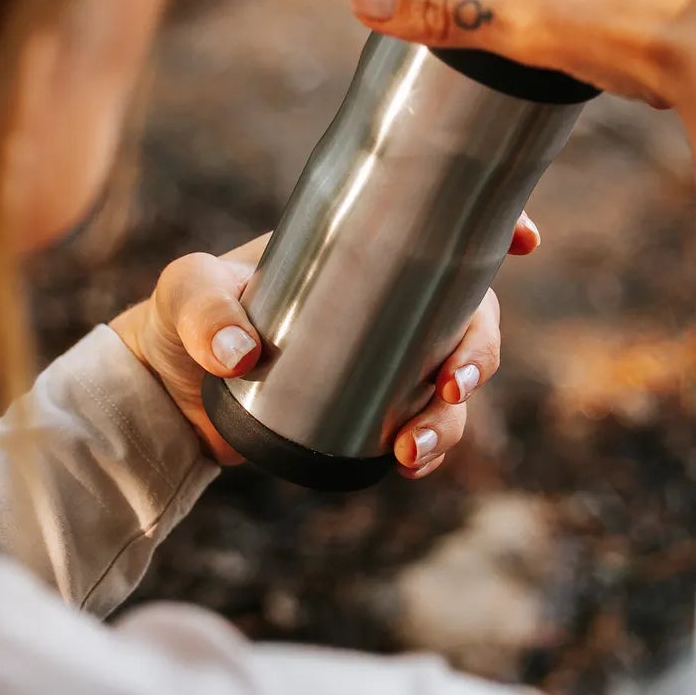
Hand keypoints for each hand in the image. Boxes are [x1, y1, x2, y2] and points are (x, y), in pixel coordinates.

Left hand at [111, 218, 539, 475]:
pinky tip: (409, 464)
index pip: (438, 231)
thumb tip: (243, 354)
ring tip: (413, 451)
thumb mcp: (185, 294)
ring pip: (453, 381)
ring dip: (452, 418)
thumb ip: (207, 311)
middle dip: (480, 350)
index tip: (529, 239)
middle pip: (468, 316)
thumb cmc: (180, 318)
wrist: (166, 392)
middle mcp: (384, 304)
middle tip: (452, 386)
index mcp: (356, 253)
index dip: (497, 230)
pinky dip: (429, 448)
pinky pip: (423, 427)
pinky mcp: (370, 410)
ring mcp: (383, 360)